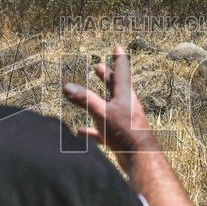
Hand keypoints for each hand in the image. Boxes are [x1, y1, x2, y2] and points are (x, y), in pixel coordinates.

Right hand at [62, 44, 157, 172]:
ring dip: (98, 101)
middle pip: (116, 88)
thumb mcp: (101, 112)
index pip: (122, 71)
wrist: (140, 158)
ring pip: (109, 108)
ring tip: (87, 96)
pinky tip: (80, 131)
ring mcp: (124, 122)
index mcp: (125, 95)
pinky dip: (92, 129)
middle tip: (100, 67)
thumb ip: (84, 99)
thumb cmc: (124, 132)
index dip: (118, 59)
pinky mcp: (120, 137)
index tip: (118, 47)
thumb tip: (66, 86)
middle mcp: (126, 106)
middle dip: (107, 77)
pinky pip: (103, 130)